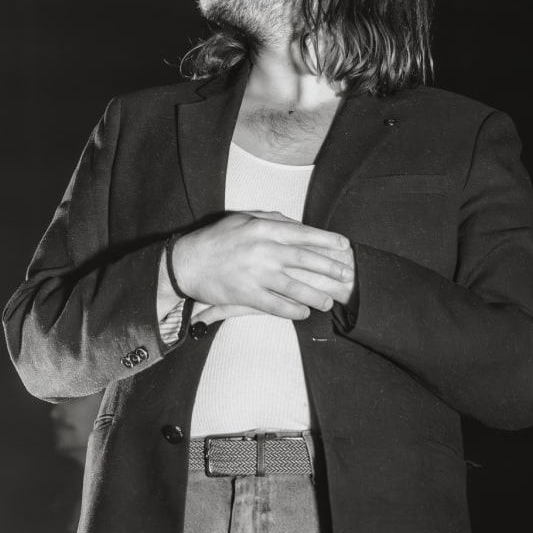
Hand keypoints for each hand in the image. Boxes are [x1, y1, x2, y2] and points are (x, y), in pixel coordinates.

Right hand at [173, 211, 354, 322]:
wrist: (185, 263)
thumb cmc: (215, 239)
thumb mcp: (241, 219)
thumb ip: (270, 219)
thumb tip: (296, 224)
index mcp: (262, 228)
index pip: (303, 234)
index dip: (327, 240)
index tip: (344, 246)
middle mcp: (263, 250)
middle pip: (305, 260)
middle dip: (330, 268)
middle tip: (346, 275)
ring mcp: (256, 274)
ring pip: (295, 287)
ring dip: (316, 295)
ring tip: (329, 301)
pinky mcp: (247, 295)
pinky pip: (277, 305)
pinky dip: (293, 310)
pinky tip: (304, 312)